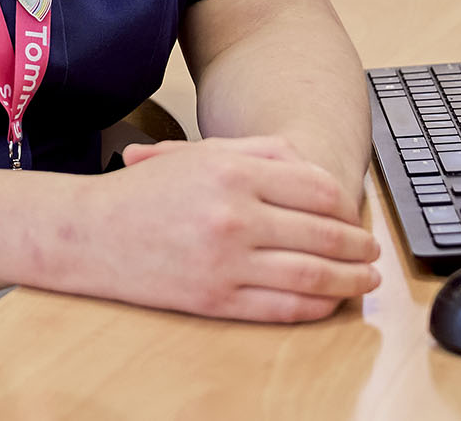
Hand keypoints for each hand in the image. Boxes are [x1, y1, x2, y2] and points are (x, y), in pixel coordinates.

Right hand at [51, 135, 379, 322]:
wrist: (88, 233)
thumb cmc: (143, 192)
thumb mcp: (197, 154)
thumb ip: (255, 153)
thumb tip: (309, 169)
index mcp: (232, 172)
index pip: (317, 189)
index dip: (347, 205)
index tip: (354, 214)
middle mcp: (234, 216)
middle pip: (324, 234)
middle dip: (359, 246)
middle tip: (372, 252)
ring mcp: (227, 262)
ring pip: (313, 275)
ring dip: (350, 280)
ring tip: (365, 280)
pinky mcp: (217, 300)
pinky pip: (285, 308)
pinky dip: (317, 306)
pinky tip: (329, 300)